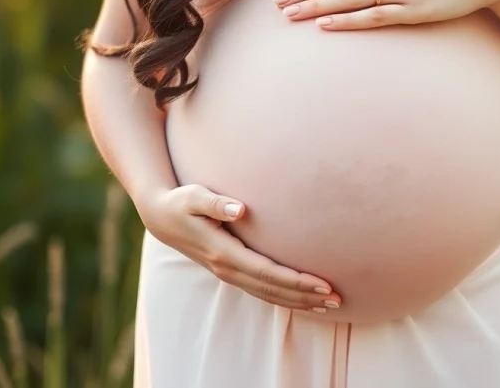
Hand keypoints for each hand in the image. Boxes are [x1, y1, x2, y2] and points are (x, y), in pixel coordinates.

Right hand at [134, 184, 340, 311]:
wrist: (161, 217)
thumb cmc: (181, 201)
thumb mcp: (193, 196)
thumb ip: (215, 202)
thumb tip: (239, 209)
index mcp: (223, 253)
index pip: (267, 272)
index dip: (296, 281)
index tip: (323, 284)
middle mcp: (227, 269)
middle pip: (273, 290)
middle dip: (306, 296)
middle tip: (338, 300)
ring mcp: (228, 274)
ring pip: (269, 295)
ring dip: (299, 301)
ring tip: (329, 305)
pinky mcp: (230, 272)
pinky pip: (262, 291)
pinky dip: (284, 297)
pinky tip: (303, 299)